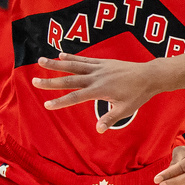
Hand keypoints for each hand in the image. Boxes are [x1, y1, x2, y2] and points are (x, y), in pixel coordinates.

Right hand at [33, 53, 156, 132]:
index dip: (60, 102)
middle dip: (51, 81)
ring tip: (40, 60)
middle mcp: (97, 77)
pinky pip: (85, 59)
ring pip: (74, 65)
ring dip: (56, 63)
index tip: (47, 105)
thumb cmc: (139, 94)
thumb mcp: (126, 109)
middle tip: (34, 81)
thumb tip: (98, 129)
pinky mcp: (104, 62)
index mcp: (100, 90)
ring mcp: (100, 68)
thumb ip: (110, 118)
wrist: (150, 76)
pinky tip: (61, 55)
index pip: (76, 97)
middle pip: (69, 79)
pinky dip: (73, 57)